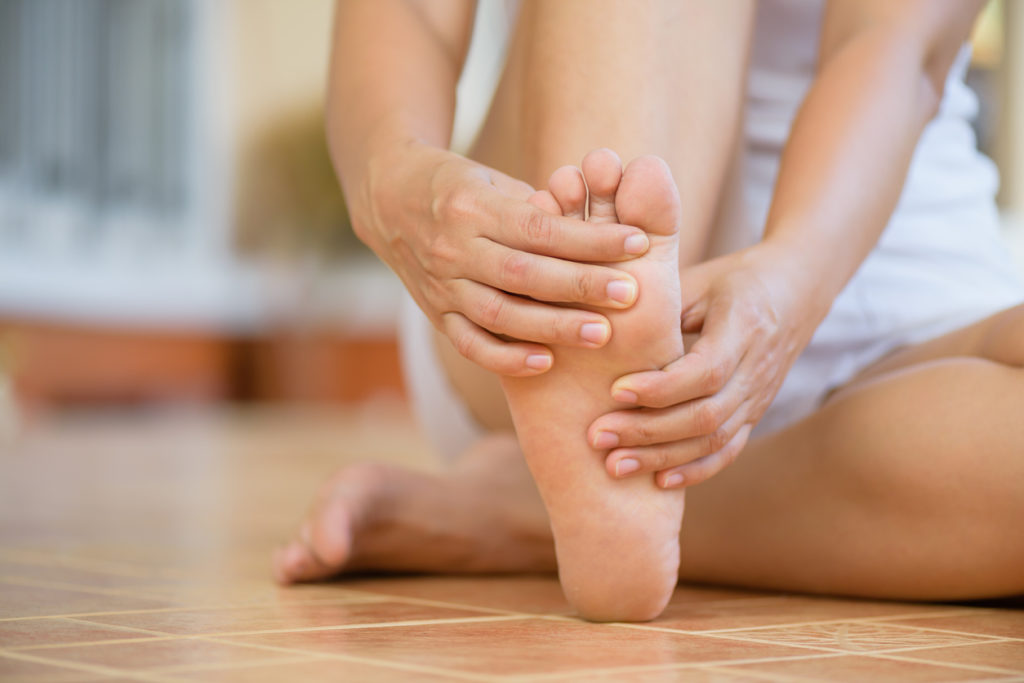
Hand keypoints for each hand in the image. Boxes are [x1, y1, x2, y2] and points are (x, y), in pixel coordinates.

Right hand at [350, 140, 651, 375]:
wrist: (388, 200)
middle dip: (581, 285)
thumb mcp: (494, 180)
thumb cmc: (459, 186)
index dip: (590, 239)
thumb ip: (538, 208)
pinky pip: (470, 343)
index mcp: (472, 207)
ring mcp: (442, 285)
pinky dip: (505, 357)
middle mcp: (454, 249)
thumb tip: (596, 224)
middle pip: (524, 273)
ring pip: (500, 312)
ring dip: (553, 326)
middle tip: (631, 294)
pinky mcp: (436, 314)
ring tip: (601, 333)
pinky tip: (545, 363)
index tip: (638, 243)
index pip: (540, 228)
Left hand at [587, 242, 829, 486]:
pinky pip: (728, 451)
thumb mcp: (699, 279)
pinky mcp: (755, 413)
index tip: (614, 390)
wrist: (796, 290)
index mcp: (744, 327)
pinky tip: (659, 481)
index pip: (705, 372)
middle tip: (597, 436)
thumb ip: (662, 306)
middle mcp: (757, 369)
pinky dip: (694, 470)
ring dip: (662, 457)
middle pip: (706, 415)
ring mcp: (759, 397)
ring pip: (714, 440)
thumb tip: (606, 330)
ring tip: (614, 464)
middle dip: (648, 431)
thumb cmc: (734, 279)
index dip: (660, 388)